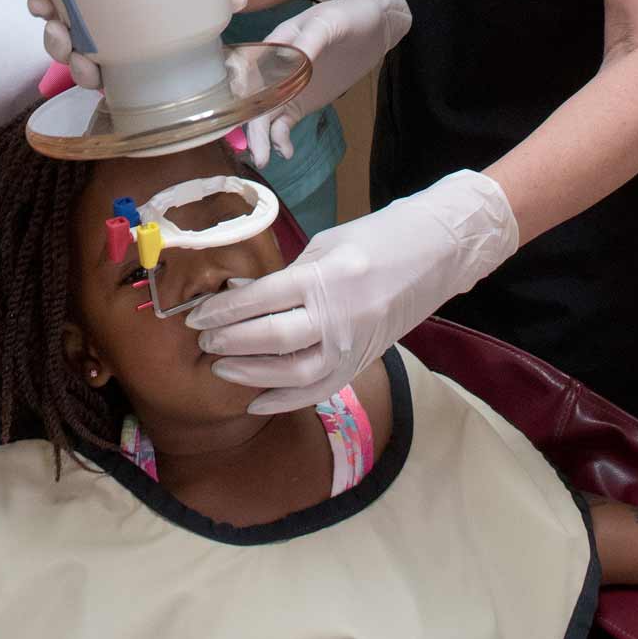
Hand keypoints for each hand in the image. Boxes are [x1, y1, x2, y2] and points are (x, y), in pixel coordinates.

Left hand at [28, 0, 249, 91]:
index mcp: (135, 58)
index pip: (107, 78)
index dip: (90, 75)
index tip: (86, 67)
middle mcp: (109, 46)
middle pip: (78, 61)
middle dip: (66, 55)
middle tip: (68, 42)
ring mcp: (91, 24)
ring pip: (63, 40)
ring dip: (52, 33)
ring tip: (49, 14)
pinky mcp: (79, 1)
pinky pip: (56, 10)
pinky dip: (46, 6)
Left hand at [186, 169, 517, 411]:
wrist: (441, 251)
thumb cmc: (379, 237)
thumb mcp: (326, 244)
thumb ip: (285, 274)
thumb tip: (239, 295)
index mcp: (327, 275)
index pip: (263, 298)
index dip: (224, 311)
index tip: (196, 316)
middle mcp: (341, 314)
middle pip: (274, 338)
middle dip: (231, 343)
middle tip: (204, 343)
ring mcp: (356, 342)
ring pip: (296, 373)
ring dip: (253, 374)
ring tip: (222, 369)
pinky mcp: (366, 360)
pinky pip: (322, 389)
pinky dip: (287, 399)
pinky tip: (257, 401)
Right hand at [244, 0, 411, 168]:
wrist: (374, 24)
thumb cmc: (349, 15)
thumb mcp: (328, 22)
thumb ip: (309, 42)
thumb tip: (294, 63)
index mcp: (274, 45)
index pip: (247, 73)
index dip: (240, 96)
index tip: (239, 118)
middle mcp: (274, 67)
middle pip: (254, 99)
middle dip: (252, 127)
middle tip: (257, 152)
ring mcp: (287, 86)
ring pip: (265, 114)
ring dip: (262, 137)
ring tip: (265, 158)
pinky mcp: (300, 101)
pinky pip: (283, 122)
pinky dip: (280, 138)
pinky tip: (286, 151)